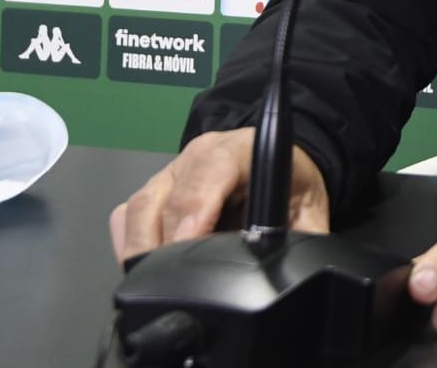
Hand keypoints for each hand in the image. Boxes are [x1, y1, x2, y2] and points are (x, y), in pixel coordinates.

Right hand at [109, 132, 328, 262]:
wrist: (280, 162)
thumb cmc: (290, 181)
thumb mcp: (308, 205)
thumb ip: (303, 234)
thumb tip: (299, 269)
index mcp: (238, 150)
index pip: (208, 173)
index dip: (194, 212)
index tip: (187, 247)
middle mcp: (197, 157)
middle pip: (164, 198)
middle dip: (163, 245)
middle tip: (170, 284)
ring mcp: (171, 172)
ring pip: (140, 209)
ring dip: (142, 249)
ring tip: (156, 284)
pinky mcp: (155, 191)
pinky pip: (128, 216)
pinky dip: (130, 244)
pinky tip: (144, 269)